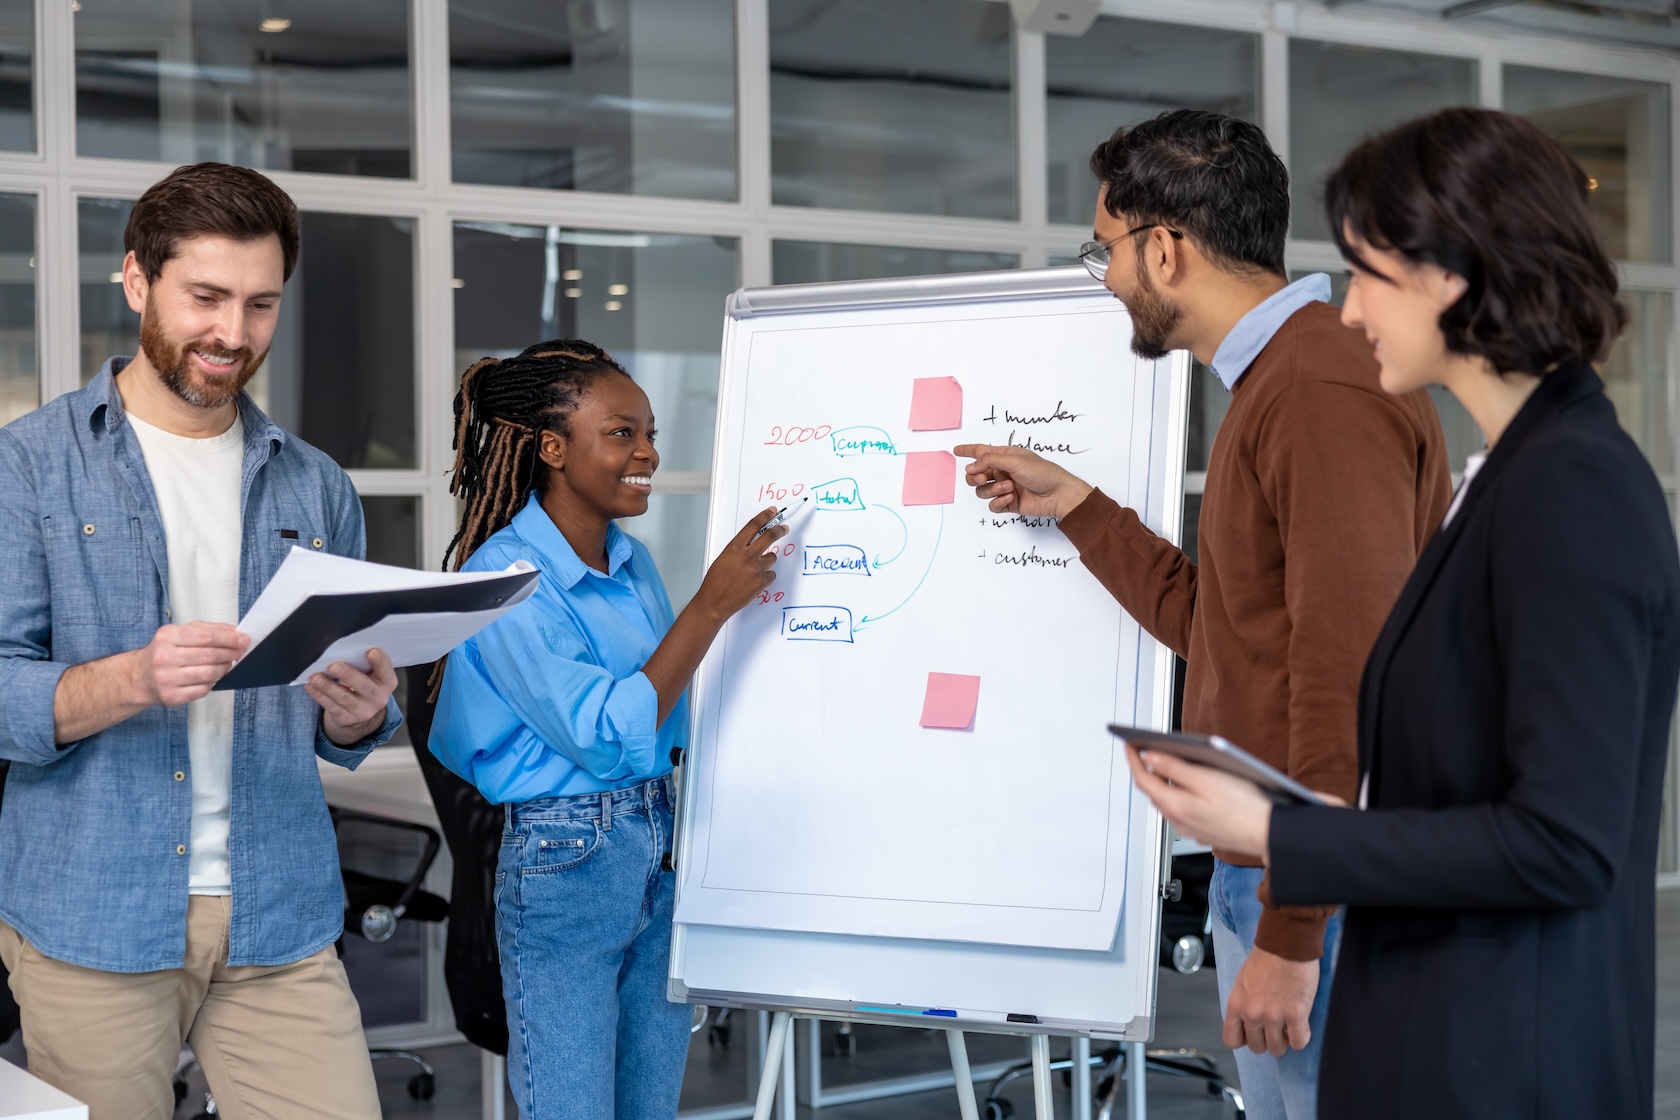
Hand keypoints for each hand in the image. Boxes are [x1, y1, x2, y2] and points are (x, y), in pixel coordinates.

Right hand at [132, 622, 249, 706]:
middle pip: (209, 655)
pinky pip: (202, 690)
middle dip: (231, 653)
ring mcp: (166, 679)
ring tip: (227, 665)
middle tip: (240, 652)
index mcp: (168, 637)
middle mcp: (164, 657)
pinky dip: (212, 683)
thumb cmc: (166, 652)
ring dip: (224, 669)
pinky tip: (212, 678)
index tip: (244, 640)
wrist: (140, 677)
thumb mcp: (180, 633)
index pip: (206, 637)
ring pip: (208, 674)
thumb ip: (208, 629)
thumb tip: (235, 632)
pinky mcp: (171, 696)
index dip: (229, 639)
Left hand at [308, 648, 397, 744]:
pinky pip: (331, 706)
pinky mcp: (347, 718)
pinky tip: (311, 686)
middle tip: (334, 666)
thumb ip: (364, 665)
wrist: (360, 713)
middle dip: (348, 675)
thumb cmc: (364, 684)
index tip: (371, 651)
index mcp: (387, 683)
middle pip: (364, 686)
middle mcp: (378, 698)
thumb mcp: (372, 675)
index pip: (386, 671)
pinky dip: (319, 695)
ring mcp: (363, 711)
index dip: (380, 662)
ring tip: (315, 677)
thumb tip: (343, 649)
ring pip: (344, 697)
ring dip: (328, 686)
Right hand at [694, 507, 787, 622]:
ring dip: (767, 560)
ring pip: (772, 557)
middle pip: (770, 535)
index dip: (765, 516)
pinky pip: (771, 574)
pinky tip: (755, 581)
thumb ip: (738, 550)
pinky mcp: (762, 581)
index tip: (772, 511)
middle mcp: (747, 555)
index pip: (753, 525)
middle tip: (784, 528)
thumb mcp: (723, 559)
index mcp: (734, 547)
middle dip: (780, 529)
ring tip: (755, 569)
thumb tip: (751, 545)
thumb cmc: (715, 582)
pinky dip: (766, 577)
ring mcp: (756, 568)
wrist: (714, 602)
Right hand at [953, 444, 1092, 517]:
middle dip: (975, 477)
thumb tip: (970, 467)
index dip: (968, 451)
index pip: (981, 452)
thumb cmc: (1042, 472)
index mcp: (1004, 457)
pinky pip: (992, 505)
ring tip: (1009, 488)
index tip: (956, 450)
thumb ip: (989, 461)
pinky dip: (998, 501)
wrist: (1057, 494)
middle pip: (975, 475)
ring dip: (993, 490)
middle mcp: (1002, 471)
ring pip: (982, 491)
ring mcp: (1004, 488)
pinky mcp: (1008, 503)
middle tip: (983, 478)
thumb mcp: (1014, 460)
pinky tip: (1010, 498)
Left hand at [1125, 746, 1272, 859]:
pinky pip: (1183, 810)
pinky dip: (1179, 795)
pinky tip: (1189, 787)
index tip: (1129, 743)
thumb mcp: (1205, 778)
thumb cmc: (1243, 807)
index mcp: (1174, 805)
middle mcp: (1178, 820)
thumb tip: (1148, 756)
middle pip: (1153, 791)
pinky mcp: (1204, 831)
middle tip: (1142, 751)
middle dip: (1146, 770)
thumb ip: (1173, 768)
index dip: (1133, 758)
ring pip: (1168, 802)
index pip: (1143, 778)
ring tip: (1163, 765)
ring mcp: (1191, 828)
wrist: (1270, 835)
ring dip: (1163, 783)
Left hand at [1223, 947, 1318, 1055]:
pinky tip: (1302, 1024)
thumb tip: (1250, 1023)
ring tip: (1289, 1024)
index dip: (1244, 1039)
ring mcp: (1273, 1016)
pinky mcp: (1296, 1014)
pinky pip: (1298, 1042)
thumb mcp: (1243, 982)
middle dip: (1267, 1040)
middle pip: (1257, 1048)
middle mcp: (1252, 1014)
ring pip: (1277, 1049)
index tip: (1254, 1032)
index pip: (1231, 1040)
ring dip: (1285, 1040)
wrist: (1286, 943)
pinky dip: (1301, 1037)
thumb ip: (1244, 1004)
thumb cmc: (1266, 958)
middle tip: (1276, 1026)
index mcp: (1236, 1004)